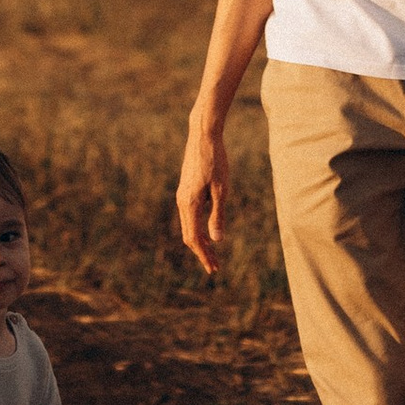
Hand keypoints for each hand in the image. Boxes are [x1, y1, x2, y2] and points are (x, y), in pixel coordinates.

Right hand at [176, 121, 228, 275]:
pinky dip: (197, 227)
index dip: (204, 256)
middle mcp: (182, 202)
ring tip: (213, 251)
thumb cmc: (215, 161)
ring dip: (199, 240)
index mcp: (190, 204)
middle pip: (189, 235)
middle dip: (202, 252)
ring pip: (188, 226)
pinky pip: (189, 215)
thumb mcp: (222, 190)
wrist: (203, 135)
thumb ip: (218, 215)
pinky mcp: (185, 188)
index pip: (195, 239)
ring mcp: (182, 195)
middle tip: (215, 266)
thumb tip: (216, 240)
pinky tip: (207, 229)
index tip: (214, 269)